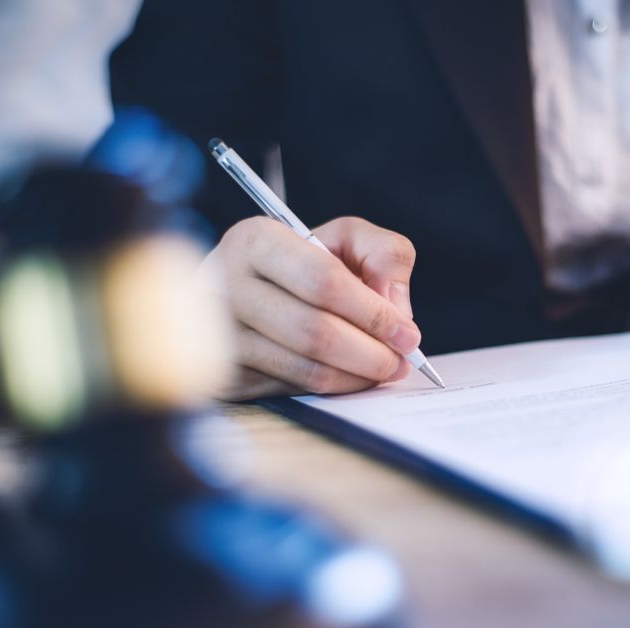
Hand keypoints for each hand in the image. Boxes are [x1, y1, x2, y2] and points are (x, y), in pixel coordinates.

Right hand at [200, 216, 420, 398]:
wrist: (244, 287)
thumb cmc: (303, 260)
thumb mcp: (345, 237)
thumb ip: (383, 254)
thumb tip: (395, 307)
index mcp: (256, 240)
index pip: (323, 281)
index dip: (373, 312)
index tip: (407, 333)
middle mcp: (227, 285)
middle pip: (316, 332)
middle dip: (371, 353)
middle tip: (401, 361)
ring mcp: (222, 334)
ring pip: (306, 367)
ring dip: (357, 376)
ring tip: (384, 370)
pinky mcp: (227, 372)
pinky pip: (292, 388)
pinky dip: (333, 386)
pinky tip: (351, 375)